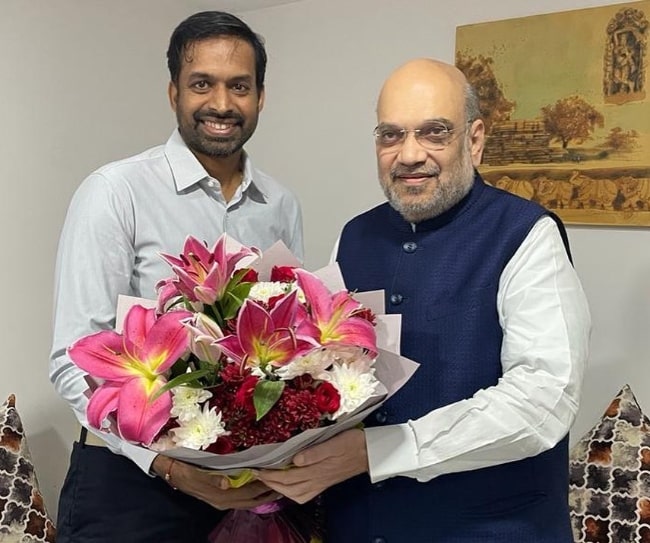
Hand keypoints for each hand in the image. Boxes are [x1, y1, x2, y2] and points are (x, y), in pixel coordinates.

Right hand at [152, 455, 279, 509]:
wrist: (171, 472)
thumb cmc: (185, 470)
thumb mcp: (197, 474)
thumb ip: (211, 478)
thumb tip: (226, 482)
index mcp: (221, 496)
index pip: (250, 493)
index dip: (265, 487)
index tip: (280, 479)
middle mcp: (224, 501)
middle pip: (252, 499)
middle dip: (269, 493)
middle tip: (286, 483)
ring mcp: (222, 500)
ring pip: (248, 499)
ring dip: (262, 493)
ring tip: (276, 484)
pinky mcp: (220, 495)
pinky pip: (241, 496)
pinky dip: (252, 491)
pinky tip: (257, 485)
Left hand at [255, 429, 368, 503]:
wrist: (370, 452)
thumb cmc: (352, 443)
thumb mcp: (334, 442)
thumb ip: (314, 452)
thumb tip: (296, 459)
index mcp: (316, 470)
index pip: (287, 476)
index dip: (270, 474)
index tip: (256, 468)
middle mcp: (316, 480)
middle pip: (287, 487)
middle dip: (270, 482)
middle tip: (257, 473)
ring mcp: (320, 483)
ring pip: (294, 494)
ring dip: (279, 489)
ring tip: (268, 479)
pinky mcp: (324, 483)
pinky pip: (304, 494)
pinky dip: (292, 493)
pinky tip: (288, 487)